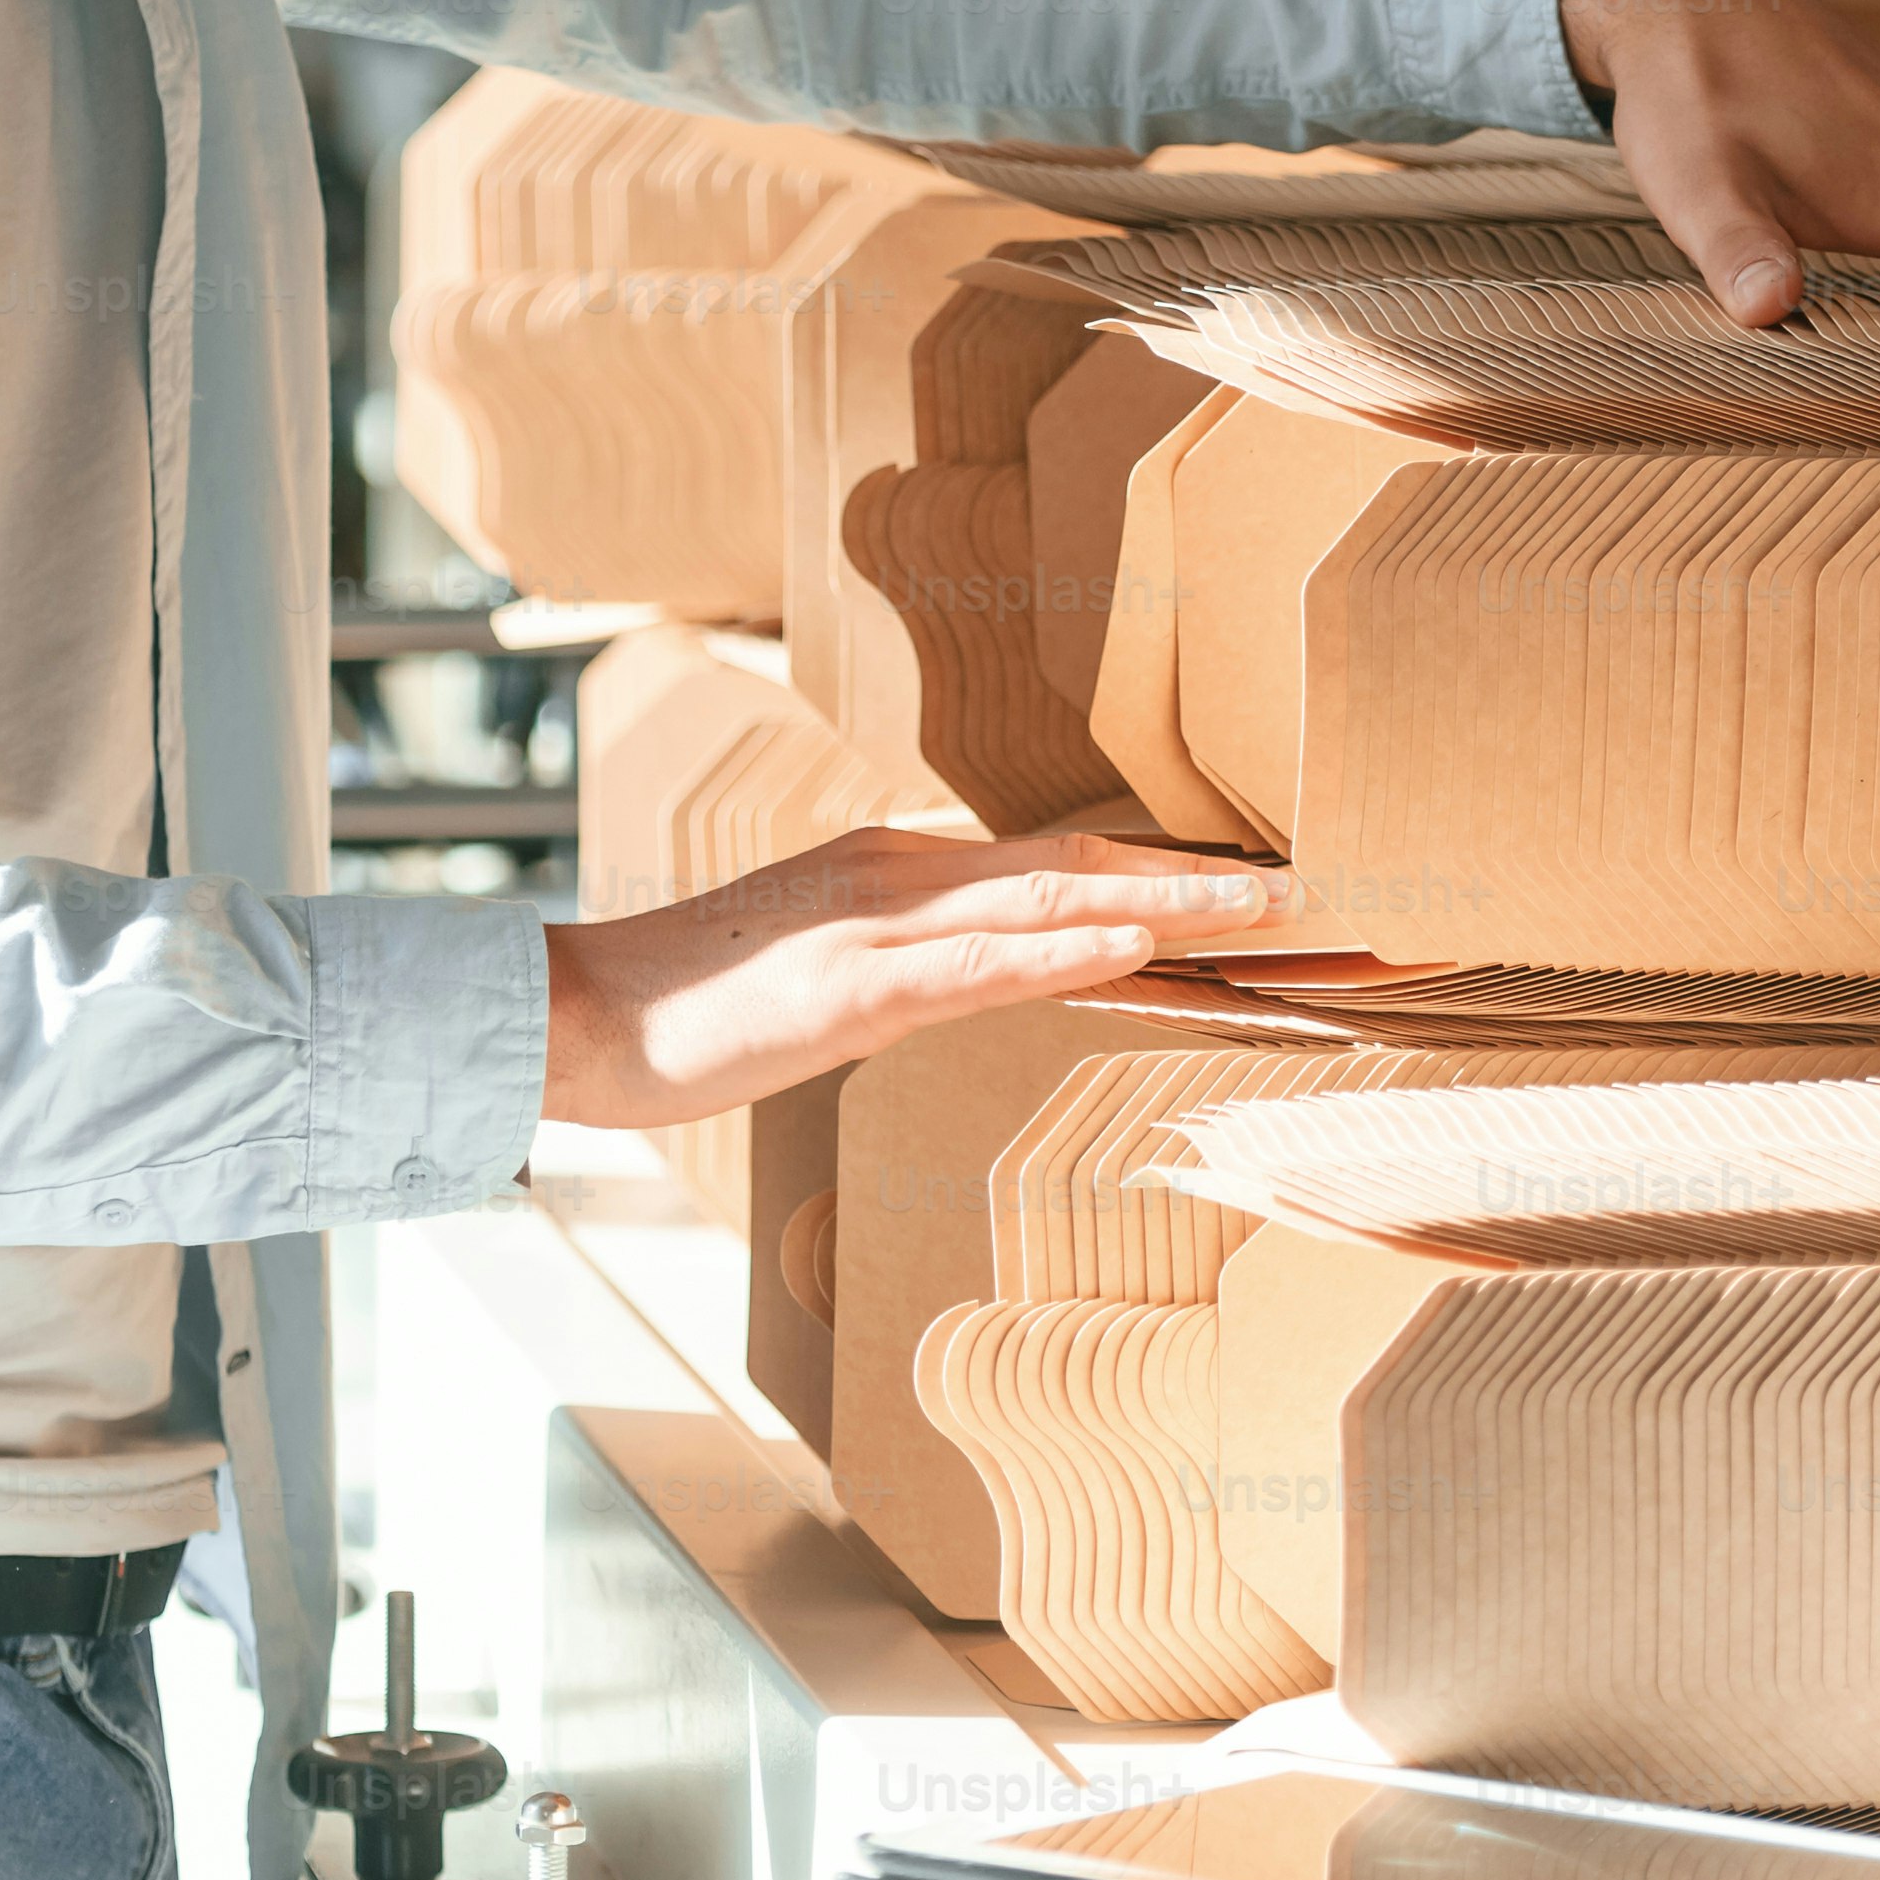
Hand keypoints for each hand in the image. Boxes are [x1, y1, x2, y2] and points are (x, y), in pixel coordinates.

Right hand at [540, 827, 1283, 1127]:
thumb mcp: (820, 975)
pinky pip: (974, 964)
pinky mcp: (847, 987)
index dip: (1155, 871)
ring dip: (1165, 901)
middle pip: (1076, 865)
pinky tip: (1128, 946)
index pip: (1052, 863)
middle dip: (1193, 876)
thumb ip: (907, 964)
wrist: (580, 1015)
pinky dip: (1061, 951)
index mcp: (891, 870)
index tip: (1244, 885)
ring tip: (1260, 908)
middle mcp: (896, 875)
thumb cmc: (689, 1004)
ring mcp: (873, 927)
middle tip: (1299, 886)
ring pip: (1049, 901)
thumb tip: (988, 974)